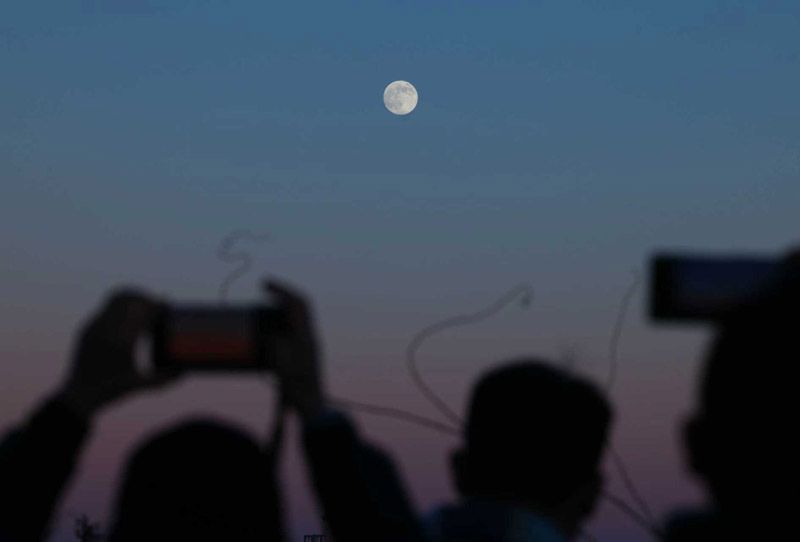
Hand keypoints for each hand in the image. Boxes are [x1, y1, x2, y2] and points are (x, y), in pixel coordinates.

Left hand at [56, 289, 176, 418]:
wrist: (78, 395)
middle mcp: (106, 329)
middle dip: (147, 297)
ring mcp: (94, 326)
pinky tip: (128, 317)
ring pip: (116, 297)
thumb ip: (165, 378)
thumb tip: (184, 369)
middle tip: (157, 306)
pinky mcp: (87, 327)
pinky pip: (106, 307)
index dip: (158, 305)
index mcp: (122, 341)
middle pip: (130, 298)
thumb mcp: (141, 385)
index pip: (143, 311)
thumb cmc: (112, 391)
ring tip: (143, 306)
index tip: (168, 306)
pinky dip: (121, 307)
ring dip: (132, 297)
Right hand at [264, 279, 324, 419]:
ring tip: (263, 307)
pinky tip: (267, 331)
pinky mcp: (303, 356)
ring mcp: (308, 346)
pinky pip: (292, 331)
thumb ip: (272, 340)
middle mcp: (310, 336)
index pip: (297, 302)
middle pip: (299, 307)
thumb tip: (265, 329)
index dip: (282, 289)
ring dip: (280, 309)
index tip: (263, 283)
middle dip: (281, 295)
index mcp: (306, 333)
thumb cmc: (296, 384)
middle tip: (263, 290)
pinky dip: (279, 325)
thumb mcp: (280, 359)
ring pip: (296, 318)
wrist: (310, 404)